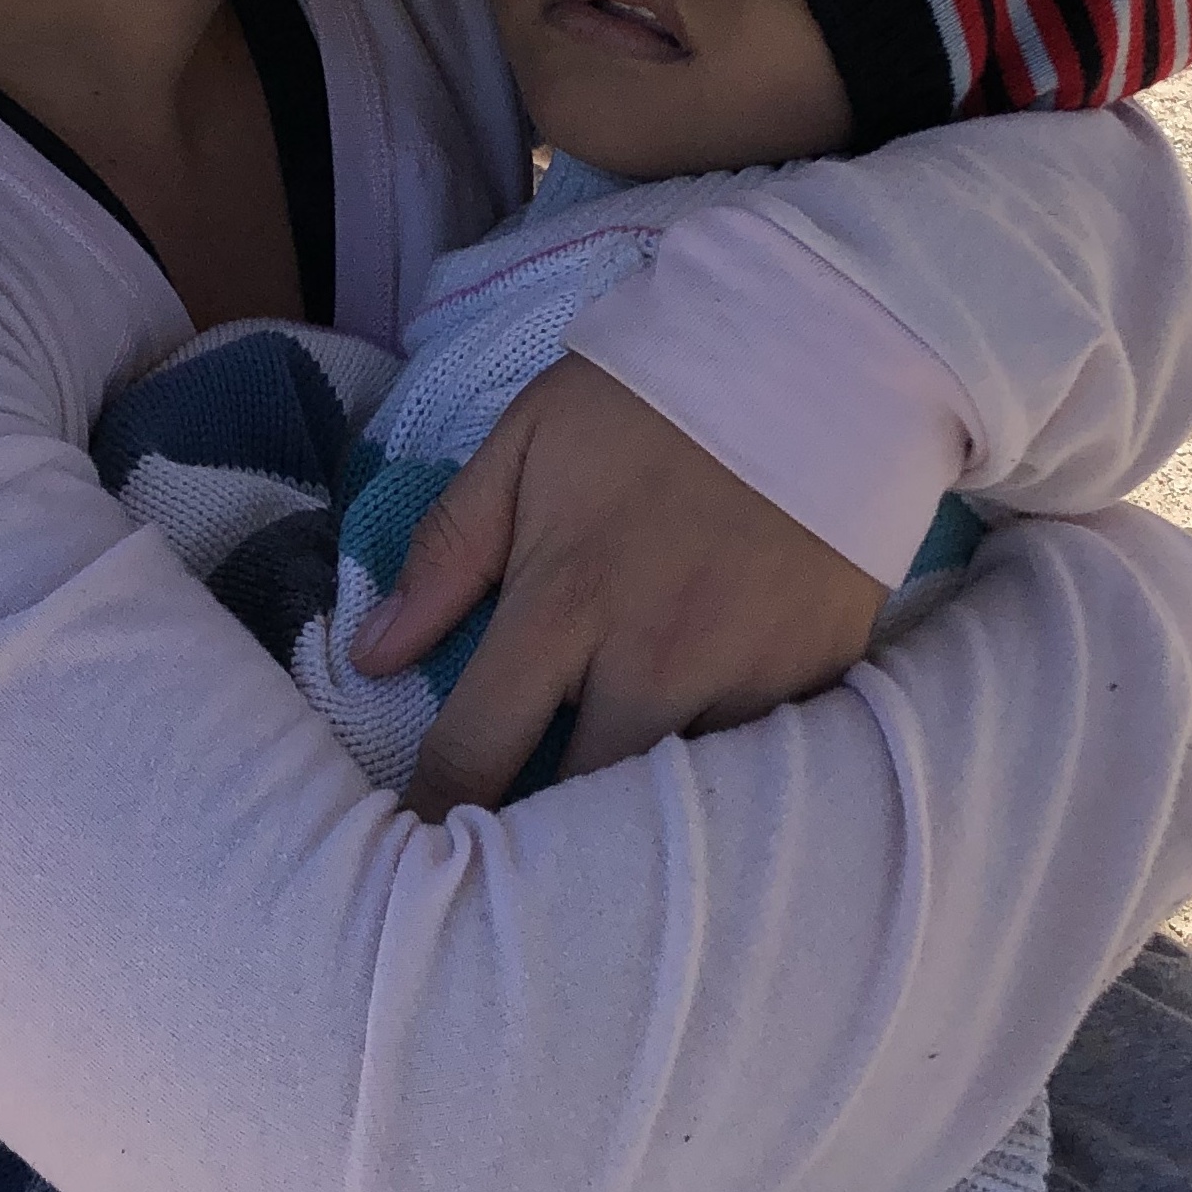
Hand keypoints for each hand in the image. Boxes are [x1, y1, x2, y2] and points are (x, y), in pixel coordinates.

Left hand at [350, 355, 885, 817]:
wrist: (813, 352)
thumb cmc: (649, 399)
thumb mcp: (523, 446)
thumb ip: (447, 553)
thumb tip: (372, 656)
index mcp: (567, 606)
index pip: (478, 753)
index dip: (436, 809)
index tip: (417, 840)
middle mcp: (655, 663)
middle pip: (578, 807)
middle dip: (537, 833)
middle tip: (511, 839)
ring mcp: (746, 680)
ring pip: (672, 804)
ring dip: (629, 813)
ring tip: (600, 825)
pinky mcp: (819, 680)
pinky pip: (755, 768)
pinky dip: (717, 775)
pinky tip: (694, 766)